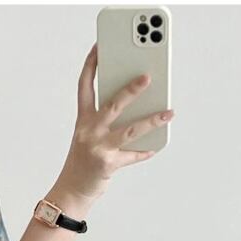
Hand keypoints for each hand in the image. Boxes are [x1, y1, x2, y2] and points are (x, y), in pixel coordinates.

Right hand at [55, 43, 173, 204]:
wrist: (71, 192)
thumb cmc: (82, 162)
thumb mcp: (87, 136)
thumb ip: (105, 120)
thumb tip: (136, 107)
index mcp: (82, 121)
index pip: (84, 87)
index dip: (91, 66)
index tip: (99, 47)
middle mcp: (89, 132)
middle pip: (112, 105)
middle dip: (131, 90)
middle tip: (148, 77)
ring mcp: (99, 148)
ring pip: (130, 130)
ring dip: (152, 121)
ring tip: (169, 113)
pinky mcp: (108, 164)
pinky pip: (133, 155)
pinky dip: (145, 151)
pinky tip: (155, 146)